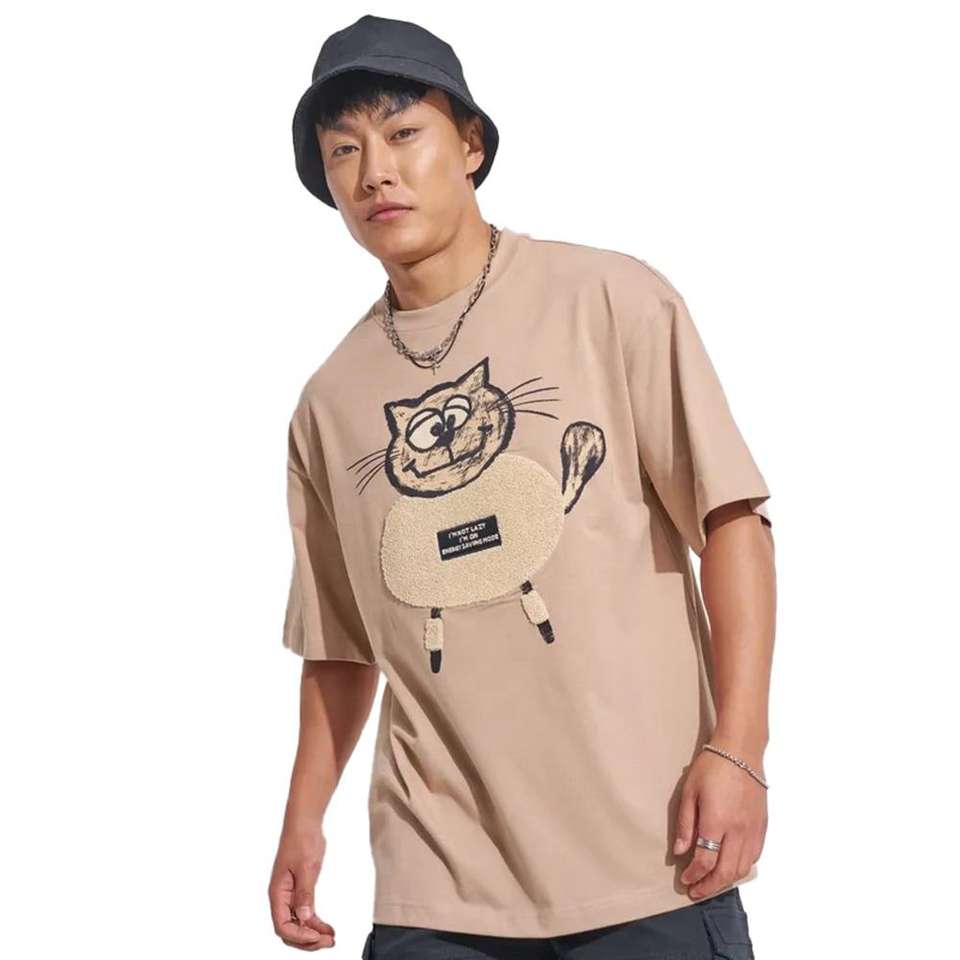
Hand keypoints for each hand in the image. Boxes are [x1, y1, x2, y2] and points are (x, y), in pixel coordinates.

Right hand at [268, 825, 335, 950]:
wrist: (305, 823)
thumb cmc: (301, 839)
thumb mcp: (306, 867)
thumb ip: (305, 893)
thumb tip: (305, 917)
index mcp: (277, 893)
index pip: (282, 926)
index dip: (299, 936)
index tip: (316, 936)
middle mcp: (281, 897)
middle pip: (289, 930)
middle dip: (307, 940)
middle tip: (327, 942)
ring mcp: (290, 895)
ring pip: (298, 924)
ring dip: (313, 934)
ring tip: (330, 939)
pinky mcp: (300, 890)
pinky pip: (305, 913)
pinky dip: (315, 923)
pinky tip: (327, 928)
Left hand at [673, 745, 767, 899]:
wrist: (741, 751)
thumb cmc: (712, 766)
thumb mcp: (689, 791)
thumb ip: (686, 824)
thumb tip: (680, 851)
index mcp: (717, 821)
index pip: (705, 861)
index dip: (694, 876)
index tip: (684, 881)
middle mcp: (738, 830)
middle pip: (726, 872)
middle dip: (709, 886)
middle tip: (696, 892)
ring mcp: (753, 829)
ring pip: (743, 868)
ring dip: (726, 881)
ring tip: (711, 883)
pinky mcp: (762, 826)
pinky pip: (754, 856)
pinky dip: (742, 867)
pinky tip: (731, 867)